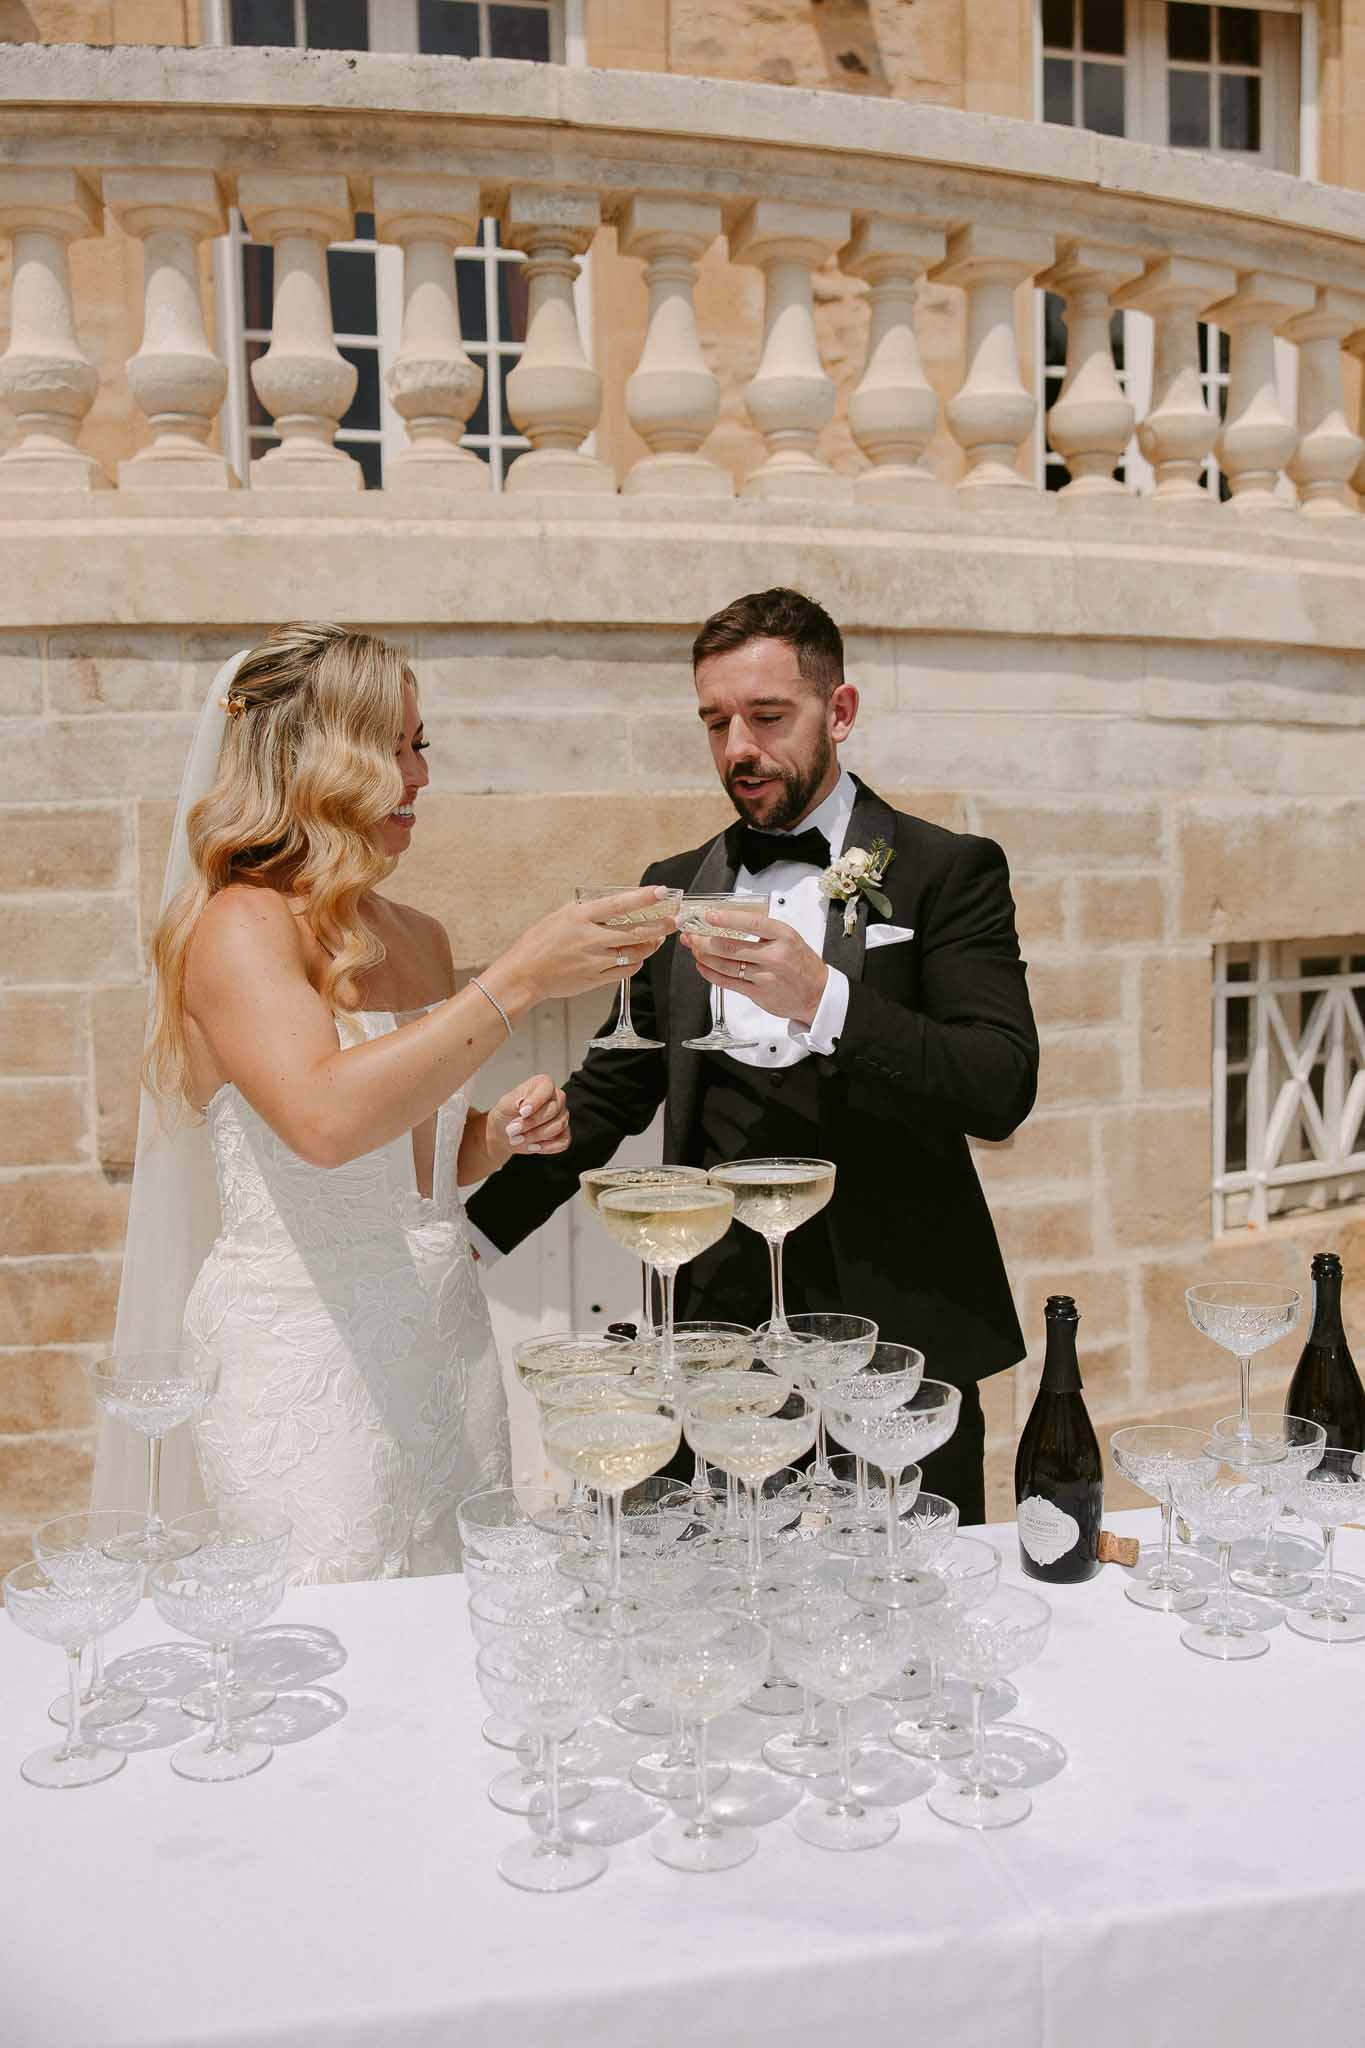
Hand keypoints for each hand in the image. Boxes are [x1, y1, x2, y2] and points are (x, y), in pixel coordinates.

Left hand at [484, 1073, 569, 1169]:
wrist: (505, 1134)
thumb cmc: (506, 1115)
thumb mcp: (504, 1105)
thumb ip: (514, 1102)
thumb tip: (524, 1106)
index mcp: (544, 1084)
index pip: (547, 1088)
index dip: (536, 1101)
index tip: (522, 1112)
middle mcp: (557, 1098)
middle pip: (553, 1110)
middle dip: (531, 1123)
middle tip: (513, 1130)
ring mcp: (562, 1116)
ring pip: (558, 1127)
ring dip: (535, 1136)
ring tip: (518, 1139)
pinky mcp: (564, 1134)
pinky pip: (563, 1142)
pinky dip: (546, 1147)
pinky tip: (532, 1146)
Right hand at [495, 888, 675, 1004]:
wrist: (525, 974)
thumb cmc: (538, 944)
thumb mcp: (559, 916)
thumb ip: (585, 911)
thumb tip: (608, 905)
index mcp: (580, 917)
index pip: (619, 904)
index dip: (643, 898)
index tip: (662, 892)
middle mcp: (590, 938)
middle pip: (636, 931)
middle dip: (660, 926)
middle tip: (673, 921)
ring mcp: (595, 960)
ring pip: (635, 952)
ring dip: (650, 945)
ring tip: (657, 939)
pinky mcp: (596, 978)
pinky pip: (626, 970)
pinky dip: (636, 963)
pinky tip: (638, 957)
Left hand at [681, 907, 828, 1028]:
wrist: (817, 994)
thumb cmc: (801, 964)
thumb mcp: (789, 938)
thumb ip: (763, 930)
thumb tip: (730, 920)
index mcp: (783, 936)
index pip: (751, 923)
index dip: (727, 919)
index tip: (709, 915)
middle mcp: (775, 955)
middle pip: (730, 947)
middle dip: (705, 940)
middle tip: (692, 935)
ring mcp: (766, 976)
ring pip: (726, 965)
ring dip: (705, 957)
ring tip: (695, 949)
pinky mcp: (759, 993)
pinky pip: (729, 983)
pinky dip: (711, 974)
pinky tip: (703, 967)